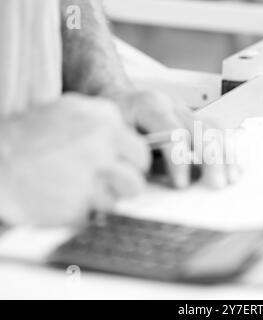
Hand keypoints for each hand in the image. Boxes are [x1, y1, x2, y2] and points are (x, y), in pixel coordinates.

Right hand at [0, 94, 148, 226]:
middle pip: (135, 182)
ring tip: (67, 186)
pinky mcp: (75, 205)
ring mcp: (89, 177)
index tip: (116, 168)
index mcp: (105, 120)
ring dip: (95, 201)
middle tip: (97, 184)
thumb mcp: (70, 111)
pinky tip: (55, 196)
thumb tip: (131, 148)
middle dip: (120, 187)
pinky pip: (88, 217)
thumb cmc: (28, 134)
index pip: (141, 153)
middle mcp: (102, 147)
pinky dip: (74, 213)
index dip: (129, 165)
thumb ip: (105, 126)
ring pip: (113, 203)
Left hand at [111, 90, 240, 188]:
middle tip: (217, 184)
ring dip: (225, 155)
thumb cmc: (114, 123)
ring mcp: (185, 109)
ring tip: (232, 178)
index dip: (178, 160)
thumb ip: (130, 158)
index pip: (172, 132)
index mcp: (148, 105)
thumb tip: (147, 184)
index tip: (181, 185)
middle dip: (211, 159)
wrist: (119, 101)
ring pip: (214, 129)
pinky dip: (227, 150)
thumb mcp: (112, 137)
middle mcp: (172, 104)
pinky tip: (235, 167)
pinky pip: (217, 131)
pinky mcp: (194, 118)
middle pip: (200, 129)